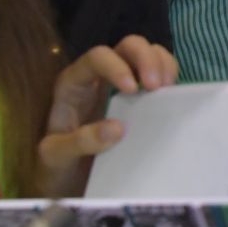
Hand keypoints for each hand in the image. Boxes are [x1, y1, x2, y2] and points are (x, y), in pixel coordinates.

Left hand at [37, 36, 178, 196]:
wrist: (64, 180)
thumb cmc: (56, 163)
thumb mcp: (56, 156)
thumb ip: (79, 141)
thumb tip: (117, 128)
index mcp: (73, 83)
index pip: (97, 57)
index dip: (117, 67)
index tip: (134, 90)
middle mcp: (98, 76)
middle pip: (127, 45)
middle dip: (146, 58)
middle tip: (157, 86)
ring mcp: (120, 83)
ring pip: (146, 52)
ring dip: (162, 64)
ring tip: (168, 90)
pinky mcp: (139, 95)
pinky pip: (158, 72)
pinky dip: (169, 76)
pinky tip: (171, 96)